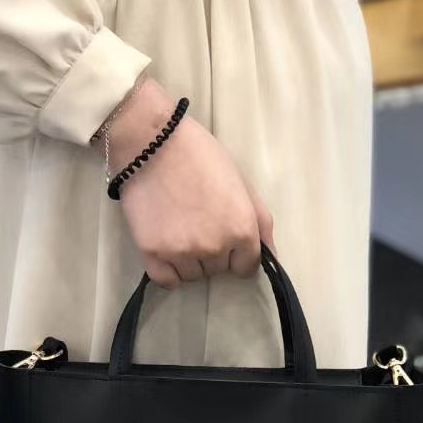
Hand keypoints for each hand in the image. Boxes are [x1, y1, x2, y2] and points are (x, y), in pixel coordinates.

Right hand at [103, 77, 275, 288]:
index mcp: (241, 230)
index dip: (238, 253)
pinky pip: (167, 281)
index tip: (225, 237)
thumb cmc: (201, 155)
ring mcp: (182, 253)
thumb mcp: (241, 183)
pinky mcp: (152, 254)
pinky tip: (166, 250)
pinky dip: (168, 271)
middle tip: (198, 222)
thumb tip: (271, 256)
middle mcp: (215, 247)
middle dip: (213, 253)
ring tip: (178, 229)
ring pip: (193, 276)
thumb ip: (261, 222)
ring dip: (190, 261)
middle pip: (219, 270)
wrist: (151, 142)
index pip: (247, 267)